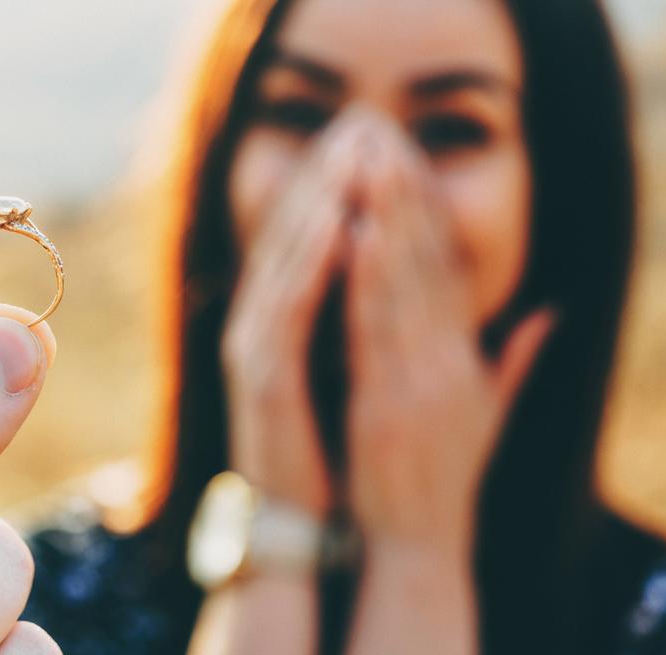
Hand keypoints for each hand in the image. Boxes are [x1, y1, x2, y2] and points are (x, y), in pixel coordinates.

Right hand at [222, 108, 368, 516]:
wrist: (302, 523)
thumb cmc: (334, 453)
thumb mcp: (357, 378)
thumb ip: (370, 328)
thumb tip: (410, 286)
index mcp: (286, 327)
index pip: (311, 242)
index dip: (340, 188)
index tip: (375, 142)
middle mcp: (261, 327)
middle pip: (291, 235)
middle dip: (327, 175)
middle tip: (360, 120)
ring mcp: (255, 349)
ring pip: (286, 258)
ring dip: (318, 200)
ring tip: (352, 147)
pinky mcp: (260, 376)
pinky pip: (286, 306)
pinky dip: (310, 262)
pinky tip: (339, 219)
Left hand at [344, 113, 556, 562]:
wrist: (418, 546)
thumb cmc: (442, 481)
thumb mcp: (486, 417)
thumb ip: (514, 362)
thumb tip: (548, 313)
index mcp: (466, 361)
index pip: (450, 271)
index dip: (429, 211)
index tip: (409, 160)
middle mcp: (448, 363)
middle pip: (431, 264)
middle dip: (408, 194)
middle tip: (387, 134)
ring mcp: (418, 383)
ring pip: (405, 285)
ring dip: (388, 218)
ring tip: (371, 161)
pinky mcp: (387, 405)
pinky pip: (374, 332)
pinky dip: (366, 281)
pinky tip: (353, 234)